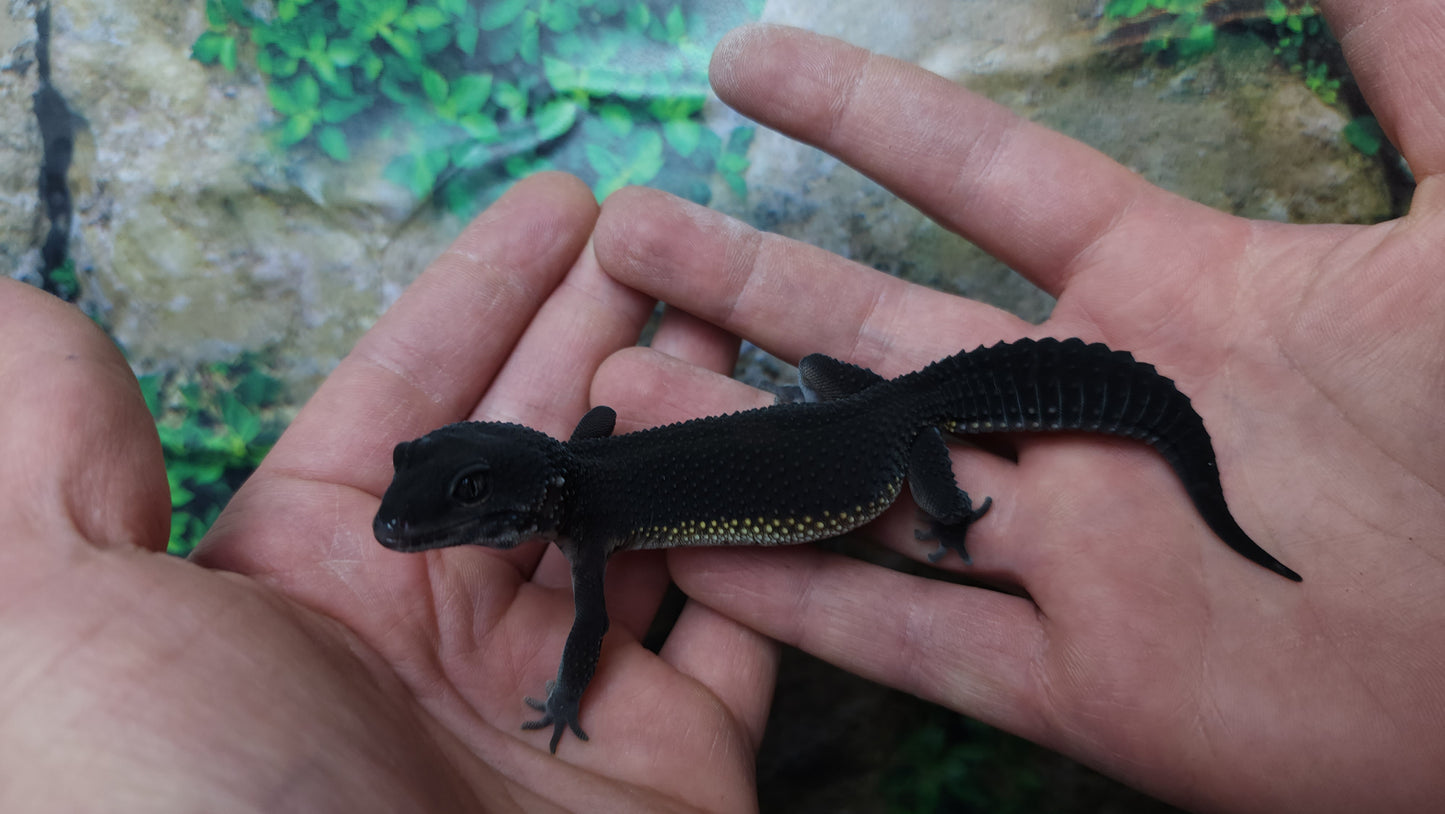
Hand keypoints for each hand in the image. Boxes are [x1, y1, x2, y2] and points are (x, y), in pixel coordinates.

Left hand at [0, 174, 770, 811]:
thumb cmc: (206, 812)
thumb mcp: (61, 631)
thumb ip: (42, 469)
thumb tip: (35, 321)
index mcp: (304, 586)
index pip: (412, 399)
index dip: (486, 294)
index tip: (564, 213)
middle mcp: (434, 637)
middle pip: (543, 441)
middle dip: (606, 331)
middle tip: (676, 237)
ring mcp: (561, 706)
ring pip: (646, 522)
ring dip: (693, 420)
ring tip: (742, 316)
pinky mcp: (670, 771)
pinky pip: (736, 630)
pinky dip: (768, 547)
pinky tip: (792, 457)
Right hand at [589, 5, 1444, 811]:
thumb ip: (1421, 68)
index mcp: (1173, 297)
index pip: (981, 177)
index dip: (863, 112)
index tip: (744, 63)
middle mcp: (1095, 414)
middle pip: (879, 330)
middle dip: (748, 279)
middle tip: (625, 232)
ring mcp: (1077, 551)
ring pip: (870, 481)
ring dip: (743, 437)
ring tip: (617, 384)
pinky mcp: (1087, 681)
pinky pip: (918, 636)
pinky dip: (809, 603)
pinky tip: (705, 561)